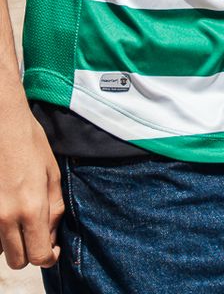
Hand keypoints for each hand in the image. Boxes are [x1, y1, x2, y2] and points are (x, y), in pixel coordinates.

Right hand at [0, 113, 60, 269]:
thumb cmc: (31, 146)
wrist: (3, 128)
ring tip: (21, 222)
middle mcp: (6, 218)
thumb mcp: (53, 176)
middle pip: (17, 261)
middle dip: (30, 254)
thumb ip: (54, 210)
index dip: (49, 257)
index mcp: (31, 209)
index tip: (53, 248)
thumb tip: (51, 235)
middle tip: (37, 235)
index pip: (39, 257)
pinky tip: (8, 214)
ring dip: (12, 243)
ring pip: (0, 250)